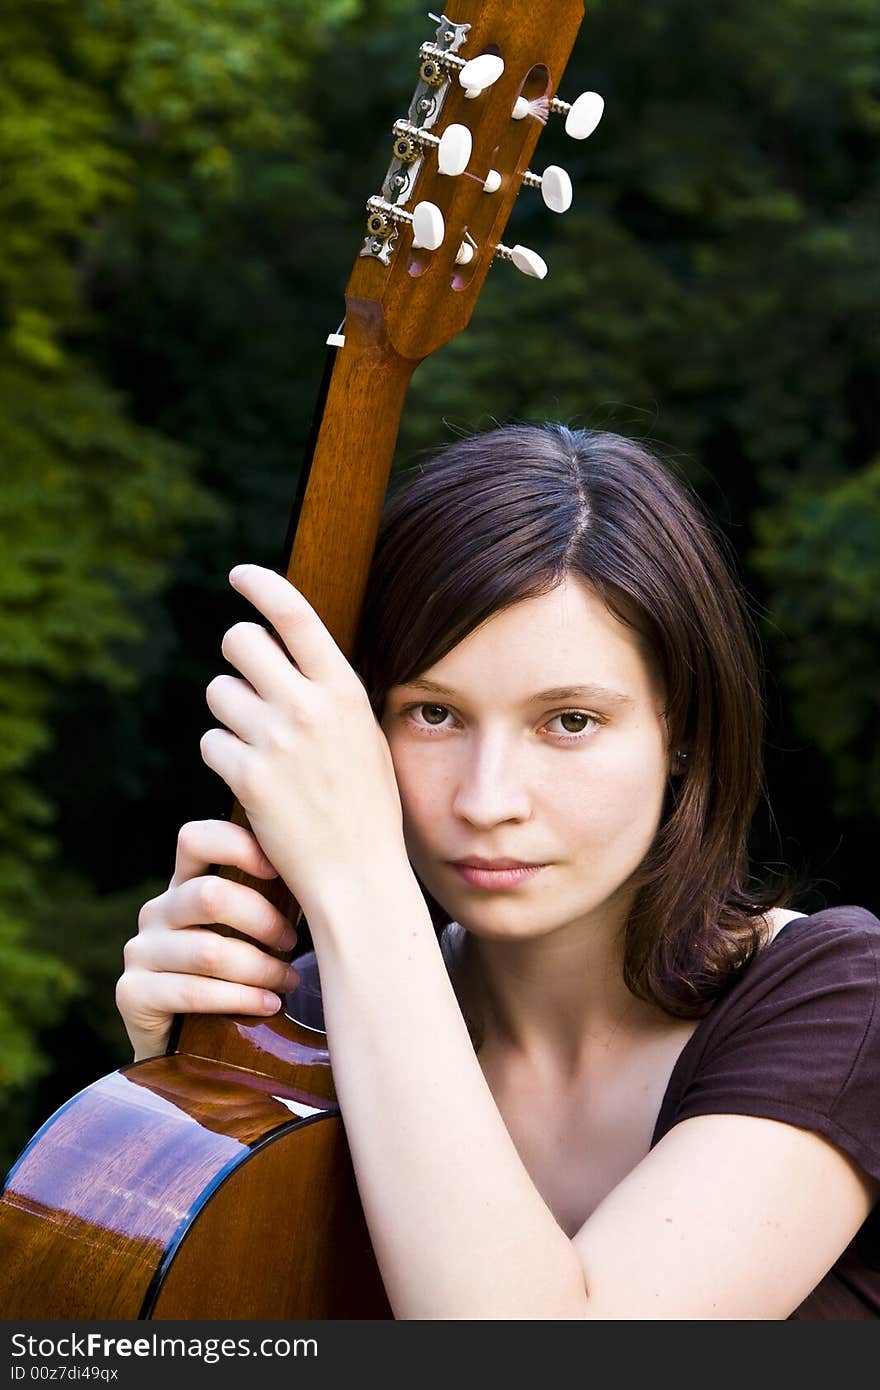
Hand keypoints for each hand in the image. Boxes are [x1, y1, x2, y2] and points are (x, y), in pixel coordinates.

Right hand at [116, 819, 298, 1060]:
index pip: (196, 839)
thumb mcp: (251, 932)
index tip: (281, 869)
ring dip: (260, 969)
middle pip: (210, 896)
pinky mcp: (131, 993)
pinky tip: (269, 1006)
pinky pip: (193, 991)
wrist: (188, 1048)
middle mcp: (157, 911)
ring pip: (209, 951)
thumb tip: (328, 877)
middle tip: (292, 943)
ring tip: (289, 982)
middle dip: (263, 921)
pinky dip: (240, 999)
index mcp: (184, 885)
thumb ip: (269, 900)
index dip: (238, 846)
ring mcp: (139, 951)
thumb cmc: (238, 978)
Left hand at [199, 565, 411, 921]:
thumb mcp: (365, 737)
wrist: (358, 875)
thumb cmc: (365, 807)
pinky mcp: (246, 776)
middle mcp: (308, 706)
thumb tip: (289, 651)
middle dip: (237, 656)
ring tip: (260, 746)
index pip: (296, 615)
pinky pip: (211, 742)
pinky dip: (224, 758)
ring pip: (219, 692)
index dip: (262, 585)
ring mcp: (274, 740)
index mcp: (344, 691)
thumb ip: (329, 693)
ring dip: (230, 713)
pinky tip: (251, 781)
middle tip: (248, 682)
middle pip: (240, 641)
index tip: (240, 575)